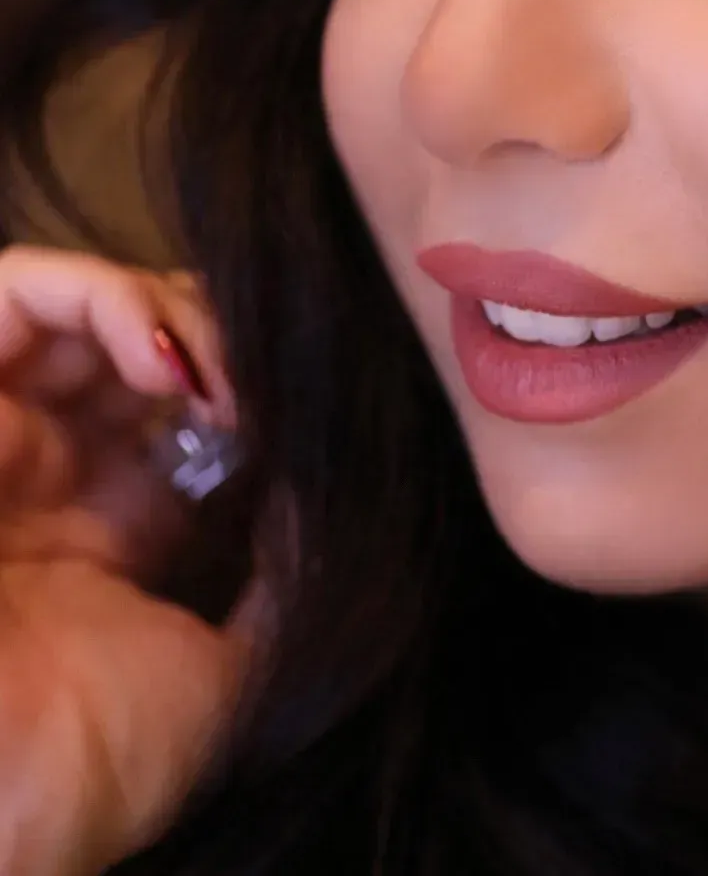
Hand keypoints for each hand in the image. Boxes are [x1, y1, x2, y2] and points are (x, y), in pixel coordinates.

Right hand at [0, 246, 254, 874]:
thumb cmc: (92, 757)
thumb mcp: (224, 676)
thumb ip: (284, 582)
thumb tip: (334, 498)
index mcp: (111, 531)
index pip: (193, 416)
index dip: (255, 395)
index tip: (312, 415)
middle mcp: (55, 468)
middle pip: (151, 345)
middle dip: (224, 342)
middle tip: (273, 383)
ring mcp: (3, 431)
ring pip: (94, 302)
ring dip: (180, 315)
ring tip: (227, 375)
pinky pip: (17, 291)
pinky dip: (108, 296)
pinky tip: (167, 360)